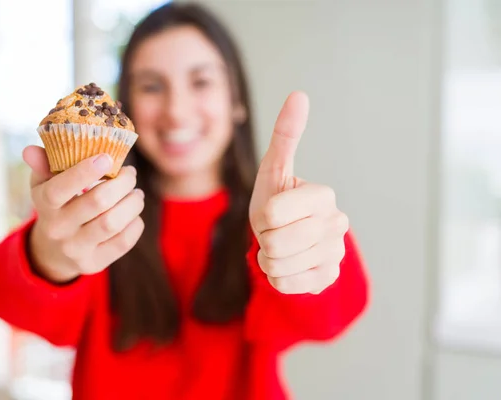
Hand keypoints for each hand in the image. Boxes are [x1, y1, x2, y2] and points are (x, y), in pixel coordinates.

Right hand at [23, 146, 144, 282]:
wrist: (54, 250)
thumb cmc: (55, 204)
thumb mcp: (44, 183)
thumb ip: (42, 164)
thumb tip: (30, 150)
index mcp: (45, 205)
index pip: (60, 189)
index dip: (85, 171)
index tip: (107, 157)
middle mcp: (58, 229)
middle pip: (97, 202)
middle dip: (122, 182)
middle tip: (130, 173)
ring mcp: (76, 250)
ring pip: (113, 223)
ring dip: (132, 203)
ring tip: (137, 193)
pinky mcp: (94, 263)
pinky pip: (123, 242)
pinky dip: (135, 224)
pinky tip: (134, 214)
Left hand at [249, 92, 348, 294]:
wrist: (287, 241)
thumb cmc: (277, 202)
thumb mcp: (274, 170)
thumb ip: (286, 135)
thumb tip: (299, 94)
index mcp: (323, 196)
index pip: (272, 214)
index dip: (262, 217)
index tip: (273, 213)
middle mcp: (337, 224)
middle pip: (275, 242)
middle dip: (264, 239)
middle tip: (275, 232)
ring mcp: (336, 254)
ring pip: (278, 266)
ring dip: (269, 260)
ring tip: (281, 248)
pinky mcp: (329, 279)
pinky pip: (286, 285)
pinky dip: (277, 278)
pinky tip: (289, 265)